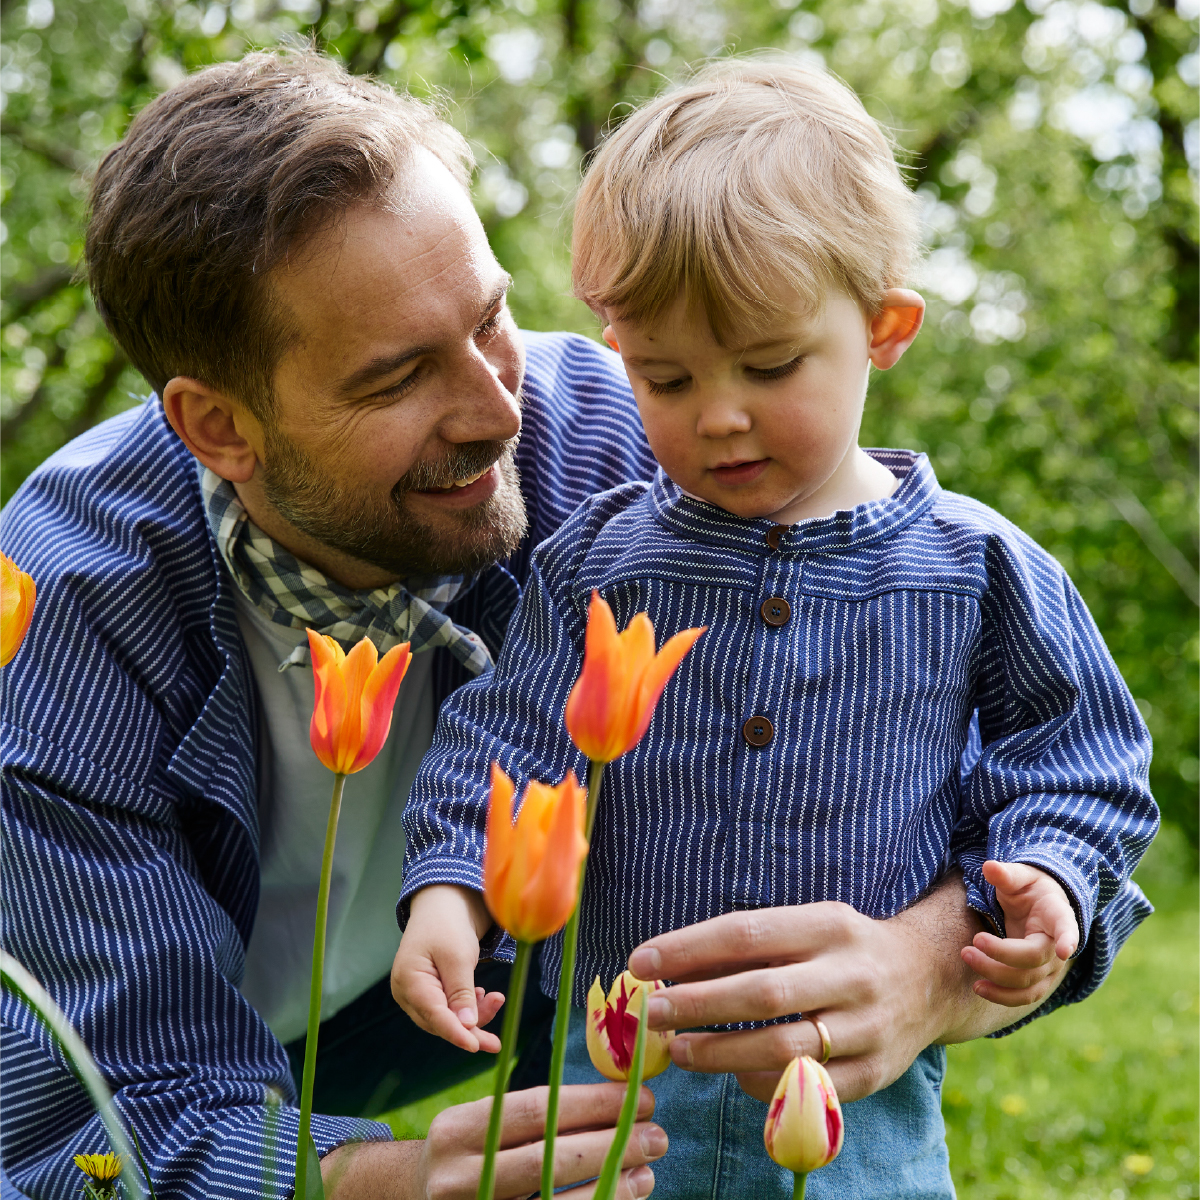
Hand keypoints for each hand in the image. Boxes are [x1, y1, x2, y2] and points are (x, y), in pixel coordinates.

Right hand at [321, 1084, 665, 1198]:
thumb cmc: (467, 1153)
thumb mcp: (482, 1122)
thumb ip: (533, 1113)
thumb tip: (616, 1097)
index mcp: (459, 1128)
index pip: (534, 1110)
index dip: (590, 1103)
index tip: (635, 1095)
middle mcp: (458, 1176)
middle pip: (546, 1159)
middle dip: (609, 1143)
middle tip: (656, 1132)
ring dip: (610, 1187)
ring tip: (648, 1170)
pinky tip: (622, 1199)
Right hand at [391, 885, 505, 1052]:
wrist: (442, 905)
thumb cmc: (448, 925)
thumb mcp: (458, 955)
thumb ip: (461, 991)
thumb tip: (467, 1025)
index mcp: (409, 980)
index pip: (433, 1014)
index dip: (455, 1032)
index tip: (475, 1046)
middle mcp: (407, 992)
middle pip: (439, 1022)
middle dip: (468, 1028)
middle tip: (494, 1041)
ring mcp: (416, 993)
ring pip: (444, 1018)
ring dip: (471, 1016)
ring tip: (495, 1000)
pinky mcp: (428, 992)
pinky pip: (447, 1009)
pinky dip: (466, 1007)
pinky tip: (482, 996)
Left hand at [625, 873, 1069, 1104]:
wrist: (931, 978)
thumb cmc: (842, 948)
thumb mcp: (807, 924)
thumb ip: (749, 943)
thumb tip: (668, 961)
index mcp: (828, 924)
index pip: (747, 933)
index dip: (688, 948)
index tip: (640, 960)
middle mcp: (850, 974)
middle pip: (761, 993)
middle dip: (696, 1003)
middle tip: (648, 1011)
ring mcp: (866, 1027)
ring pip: (782, 1047)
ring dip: (719, 1051)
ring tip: (677, 1048)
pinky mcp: (874, 1073)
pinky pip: (806, 1087)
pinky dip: (762, 1084)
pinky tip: (731, 1075)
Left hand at [961, 860, 1078, 1007]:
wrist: (1039, 908)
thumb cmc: (1030, 889)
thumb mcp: (1020, 876)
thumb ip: (1007, 874)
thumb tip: (989, 866)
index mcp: (1057, 915)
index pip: (1066, 928)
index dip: (1067, 939)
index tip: (1063, 950)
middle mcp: (1058, 946)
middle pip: (1034, 958)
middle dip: (1000, 955)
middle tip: (970, 944)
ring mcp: (1050, 967)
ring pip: (1028, 983)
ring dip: (997, 978)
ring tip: (967, 958)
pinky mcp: (1038, 980)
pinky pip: (1024, 996)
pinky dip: (1002, 996)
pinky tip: (979, 987)